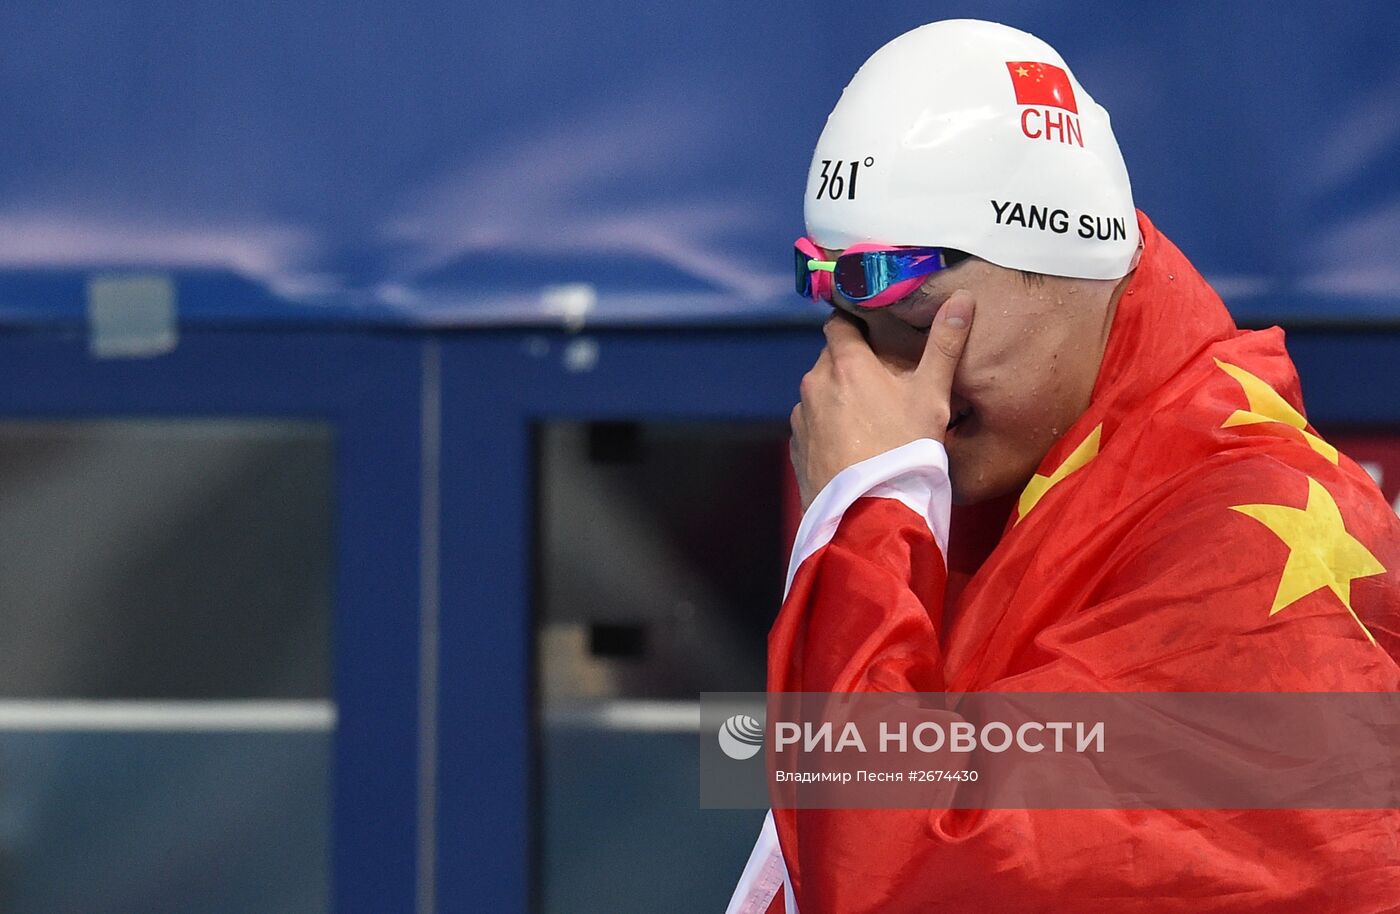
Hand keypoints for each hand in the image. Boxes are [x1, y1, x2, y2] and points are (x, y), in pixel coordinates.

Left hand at [790, 290, 974, 509]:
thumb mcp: (933, 395)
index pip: (839, 323)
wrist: (870, 513)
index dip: (855, 324)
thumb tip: (963, 298)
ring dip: (837, 396)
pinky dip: (827, 427)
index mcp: (846, 363)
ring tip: (868, 419)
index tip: (873, 332)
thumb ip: (945, 345)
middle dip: (851, 363)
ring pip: (819, 393)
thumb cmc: (905, 450)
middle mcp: (815, 383)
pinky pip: (811, 425)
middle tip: (881, 382)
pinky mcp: (796, 447)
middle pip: (830, 359)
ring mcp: (801, 417)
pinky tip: (851, 445)